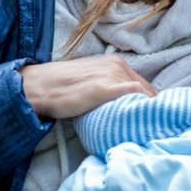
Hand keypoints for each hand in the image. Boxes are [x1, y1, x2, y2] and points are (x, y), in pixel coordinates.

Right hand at [20, 55, 154, 118]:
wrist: (39, 86)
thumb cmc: (61, 86)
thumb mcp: (90, 80)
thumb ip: (107, 87)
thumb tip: (120, 104)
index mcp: (115, 62)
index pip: (143, 85)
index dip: (148, 102)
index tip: (150, 117)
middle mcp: (117, 66)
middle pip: (146, 91)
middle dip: (150, 108)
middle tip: (150, 126)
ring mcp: (112, 76)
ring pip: (143, 94)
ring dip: (146, 111)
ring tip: (147, 128)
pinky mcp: (105, 88)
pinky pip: (134, 94)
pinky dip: (142, 106)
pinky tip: (143, 120)